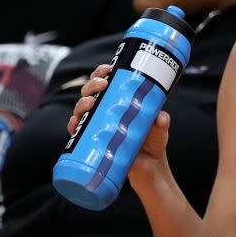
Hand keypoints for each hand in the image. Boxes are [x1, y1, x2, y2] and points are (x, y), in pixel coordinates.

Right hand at [67, 64, 172, 185]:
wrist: (150, 167)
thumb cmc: (153, 142)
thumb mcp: (160, 128)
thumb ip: (161, 122)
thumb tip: (160, 117)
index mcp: (119, 103)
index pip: (106, 83)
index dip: (102, 73)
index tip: (108, 69)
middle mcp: (105, 112)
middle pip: (91, 93)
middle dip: (92, 84)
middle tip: (102, 84)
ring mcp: (97, 127)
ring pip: (81, 110)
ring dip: (82, 103)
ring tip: (91, 102)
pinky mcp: (92, 143)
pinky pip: (77, 132)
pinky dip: (73, 125)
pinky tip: (75, 122)